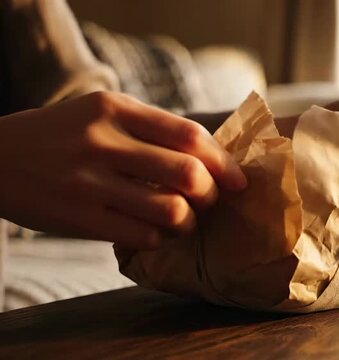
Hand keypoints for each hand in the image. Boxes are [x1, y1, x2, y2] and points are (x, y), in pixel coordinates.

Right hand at [0, 92, 245, 248]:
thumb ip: (151, 127)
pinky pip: (143, 235)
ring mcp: (89, 182)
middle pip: (188, 173)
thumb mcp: (101, 112)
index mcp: (115, 108)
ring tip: (182, 218)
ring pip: (171, 209)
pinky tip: (155, 230)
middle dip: (212, 193)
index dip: (223, 161)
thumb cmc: (62, 135)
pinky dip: (161, 236)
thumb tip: (212, 157)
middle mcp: (103, 141)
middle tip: (210, 199)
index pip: (188, 134)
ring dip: (189, 220)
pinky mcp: (79, 218)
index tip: (238, 179)